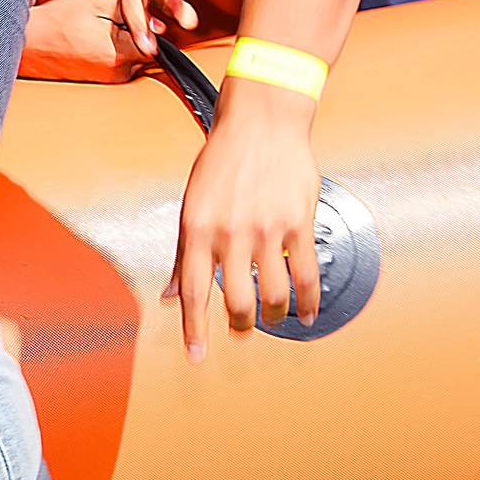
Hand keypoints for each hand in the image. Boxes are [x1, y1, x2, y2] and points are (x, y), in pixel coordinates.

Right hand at [18, 0, 154, 82]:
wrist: (28, 42)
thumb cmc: (56, 21)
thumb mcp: (96, 0)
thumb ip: (131, 10)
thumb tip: (155, 23)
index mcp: (120, 53)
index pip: (159, 44)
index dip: (151, 27)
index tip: (142, 18)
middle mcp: (118, 72)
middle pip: (149, 52)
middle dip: (140, 36)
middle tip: (115, 22)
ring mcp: (110, 79)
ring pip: (135, 59)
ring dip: (127, 45)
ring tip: (102, 31)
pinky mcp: (102, 81)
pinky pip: (120, 65)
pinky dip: (115, 53)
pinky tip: (96, 41)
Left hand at [164, 82, 321, 358]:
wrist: (261, 123)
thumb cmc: (222, 160)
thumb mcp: (190, 203)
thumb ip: (184, 253)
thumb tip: (171, 295)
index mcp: (197, 229)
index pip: (193, 293)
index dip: (194, 329)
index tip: (198, 356)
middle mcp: (230, 233)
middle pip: (236, 301)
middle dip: (239, 325)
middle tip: (241, 330)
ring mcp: (267, 231)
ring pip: (273, 295)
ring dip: (274, 317)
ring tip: (272, 320)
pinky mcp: (298, 225)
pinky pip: (306, 276)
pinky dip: (308, 302)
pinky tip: (306, 314)